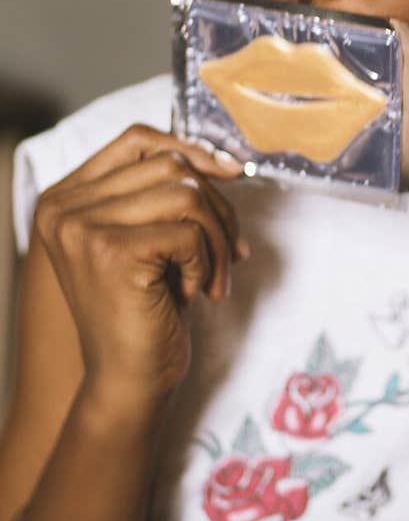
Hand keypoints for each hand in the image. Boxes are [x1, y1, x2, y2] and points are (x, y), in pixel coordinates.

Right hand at [34, 125, 248, 407]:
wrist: (129, 381)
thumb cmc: (145, 311)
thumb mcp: (149, 238)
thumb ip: (163, 193)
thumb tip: (224, 159)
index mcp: (66, 198)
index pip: (138, 140)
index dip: (192, 149)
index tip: (231, 173)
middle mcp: (65, 207)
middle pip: (171, 164)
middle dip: (217, 206)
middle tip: (230, 251)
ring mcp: (84, 228)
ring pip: (187, 194)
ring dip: (217, 237)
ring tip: (213, 277)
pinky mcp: (113, 253)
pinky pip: (190, 231)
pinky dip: (207, 263)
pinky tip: (196, 294)